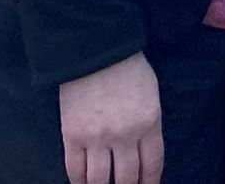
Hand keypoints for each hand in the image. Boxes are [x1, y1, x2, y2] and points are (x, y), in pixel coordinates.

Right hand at [58, 51, 161, 183]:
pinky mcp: (72, 136)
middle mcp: (124, 135)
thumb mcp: (151, 97)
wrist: (95, 52)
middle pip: (126, 177)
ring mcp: (96, 137)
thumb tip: (142, 153)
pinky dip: (79, 181)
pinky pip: (75, 169)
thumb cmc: (128, 70)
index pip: (152, 165)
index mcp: (149, 123)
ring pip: (99, 180)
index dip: (149, 182)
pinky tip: (83, 183)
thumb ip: (149, 126)